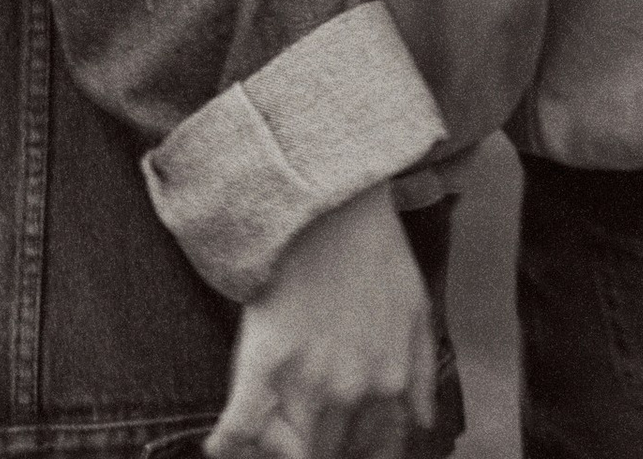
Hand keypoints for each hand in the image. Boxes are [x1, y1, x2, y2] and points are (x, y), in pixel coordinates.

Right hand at [207, 181, 435, 458]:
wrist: (333, 207)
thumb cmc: (376, 253)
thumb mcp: (418, 309)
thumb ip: (422, 373)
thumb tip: (421, 424)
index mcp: (388, 384)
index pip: (376, 449)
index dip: (360, 450)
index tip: (347, 440)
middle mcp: (350, 394)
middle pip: (332, 452)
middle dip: (324, 445)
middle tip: (310, 422)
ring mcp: (305, 384)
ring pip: (291, 451)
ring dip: (282, 445)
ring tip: (273, 431)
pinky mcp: (263, 364)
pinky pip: (240, 425)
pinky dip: (229, 442)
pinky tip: (219, 446)